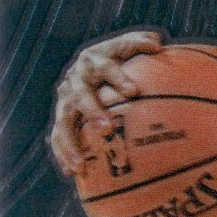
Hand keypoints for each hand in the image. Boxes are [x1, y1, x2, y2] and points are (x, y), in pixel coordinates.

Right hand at [50, 30, 163, 175]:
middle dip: (92, 111)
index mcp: (95, 60)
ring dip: (71, 142)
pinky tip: (72, 173)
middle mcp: (77, 79)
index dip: (118, 78)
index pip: (107, 67)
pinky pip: (59, 137)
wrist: (90, 64)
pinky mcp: (63, 117)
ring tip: (80, 164)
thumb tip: (157, 44)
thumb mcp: (129, 46)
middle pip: (82, 95)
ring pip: (64, 121)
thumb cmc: (120, 57)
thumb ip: (142, 43)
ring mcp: (66, 99)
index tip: (133, 91)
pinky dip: (63, 154)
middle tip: (106, 128)